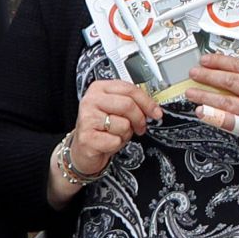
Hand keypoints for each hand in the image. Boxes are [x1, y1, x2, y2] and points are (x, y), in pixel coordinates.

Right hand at [57, 78, 156, 197]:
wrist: (82, 149)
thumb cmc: (101, 129)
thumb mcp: (115, 110)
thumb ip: (131, 103)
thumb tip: (153, 108)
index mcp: (99, 88)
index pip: (129, 89)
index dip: (147, 102)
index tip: (156, 112)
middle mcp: (91, 100)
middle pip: (128, 105)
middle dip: (139, 119)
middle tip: (140, 127)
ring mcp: (87, 118)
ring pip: (123, 124)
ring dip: (125, 134)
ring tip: (115, 134)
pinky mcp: (86, 137)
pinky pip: (115, 140)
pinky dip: (116, 145)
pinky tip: (107, 143)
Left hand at [188, 52, 238, 150]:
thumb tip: (221, 68)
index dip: (219, 62)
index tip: (205, 61)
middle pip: (231, 81)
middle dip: (209, 76)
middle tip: (194, 74)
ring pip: (227, 100)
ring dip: (206, 95)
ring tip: (192, 92)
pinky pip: (230, 120)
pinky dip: (214, 115)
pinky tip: (202, 111)